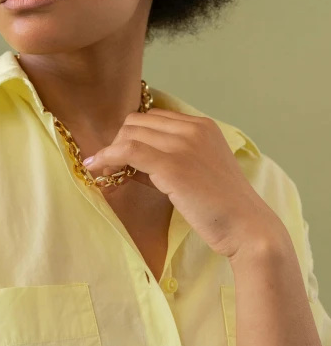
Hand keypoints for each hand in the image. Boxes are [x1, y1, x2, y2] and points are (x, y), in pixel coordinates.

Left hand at [82, 108, 284, 260]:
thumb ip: (167, 161)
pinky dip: (107, 157)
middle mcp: (193, 128)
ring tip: (104, 172)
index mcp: (202, 126)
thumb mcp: (197, 173)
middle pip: (138, 122)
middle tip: (112, 167)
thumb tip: (128, 162)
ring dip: (111, 151)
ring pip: (129, 133)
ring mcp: (183, 144)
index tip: (122, 156)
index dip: (134, 135)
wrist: (247, 228)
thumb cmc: (223, 208)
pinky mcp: (172, 164)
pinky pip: (127, 150)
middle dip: (120, 141)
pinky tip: (96, 169)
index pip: (154, 117)